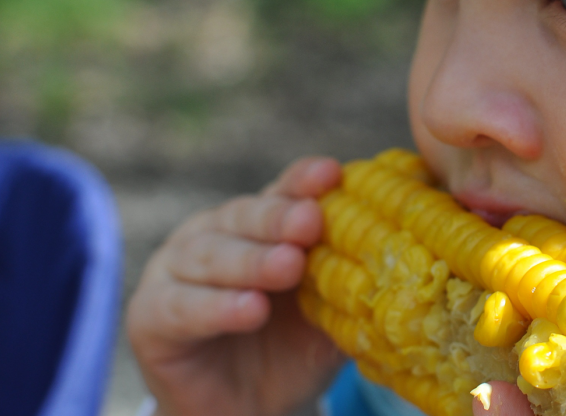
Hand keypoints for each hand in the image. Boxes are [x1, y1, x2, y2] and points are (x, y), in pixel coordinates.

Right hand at [127, 157, 344, 415]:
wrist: (250, 409)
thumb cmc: (294, 348)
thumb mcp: (332, 309)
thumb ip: (357, 275)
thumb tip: (415, 241)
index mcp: (259, 223)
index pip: (282, 192)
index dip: (303, 182)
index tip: (332, 174)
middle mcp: (213, 233)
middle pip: (244, 216)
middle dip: (279, 218)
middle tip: (311, 222)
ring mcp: (175, 270)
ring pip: (211, 256)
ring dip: (251, 260)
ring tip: (288, 267)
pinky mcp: (150, 316)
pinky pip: (182, 307)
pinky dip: (216, 307)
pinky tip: (249, 309)